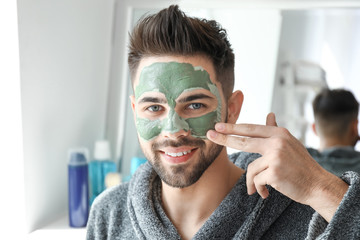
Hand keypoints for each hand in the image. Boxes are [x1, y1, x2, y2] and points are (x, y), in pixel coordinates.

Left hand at [207, 113, 347, 221]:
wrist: (317, 185)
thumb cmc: (301, 165)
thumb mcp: (290, 143)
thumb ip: (275, 130)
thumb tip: (269, 114)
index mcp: (279, 134)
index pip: (251, 129)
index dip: (233, 127)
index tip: (218, 125)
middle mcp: (277, 142)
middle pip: (243, 140)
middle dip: (224, 138)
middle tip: (210, 135)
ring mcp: (276, 156)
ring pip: (250, 168)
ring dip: (252, 181)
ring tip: (260, 188)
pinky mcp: (274, 172)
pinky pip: (256, 180)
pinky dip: (258, 188)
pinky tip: (266, 193)